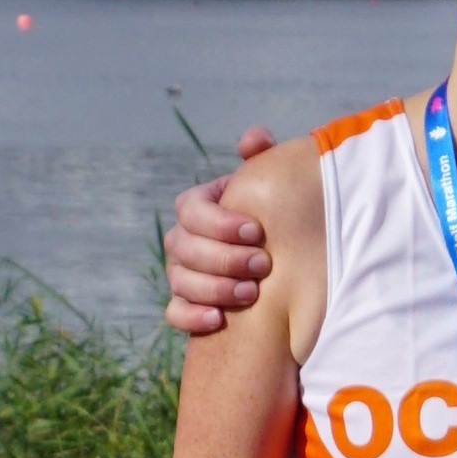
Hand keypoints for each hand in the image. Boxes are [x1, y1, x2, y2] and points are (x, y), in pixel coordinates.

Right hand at [161, 126, 277, 333]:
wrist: (281, 258)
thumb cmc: (274, 214)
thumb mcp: (272, 183)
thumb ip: (264, 158)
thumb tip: (254, 138)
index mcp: (199, 206)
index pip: (190, 209)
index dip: (219, 221)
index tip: (256, 231)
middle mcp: (183, 238)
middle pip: (183, 247)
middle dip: (223, 258)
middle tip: (263, 265)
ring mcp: (181, 272)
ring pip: (179, 280)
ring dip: (213, 288)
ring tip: (251, 294)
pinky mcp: (186, 303)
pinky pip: (175, 312)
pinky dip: (191, 317)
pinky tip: (218, 319)